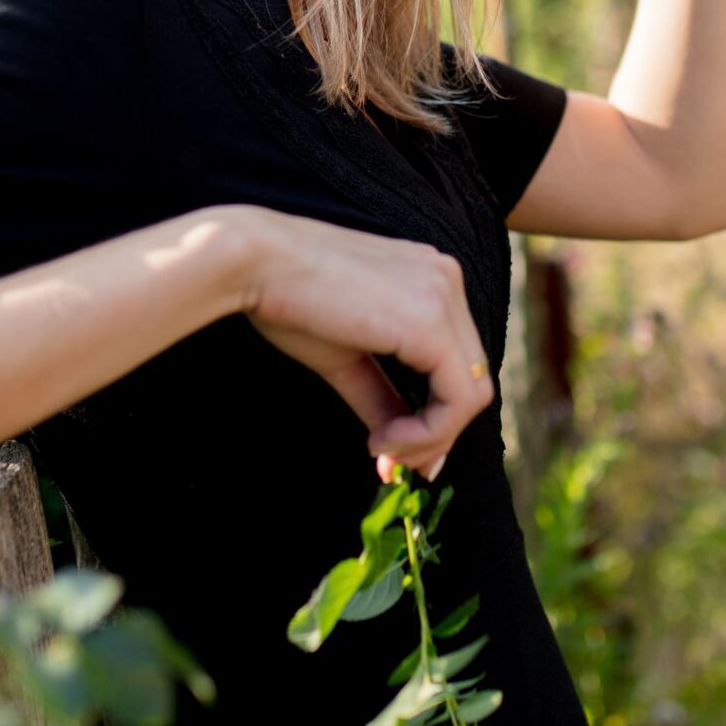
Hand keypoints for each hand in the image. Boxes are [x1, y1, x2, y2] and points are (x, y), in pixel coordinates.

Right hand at [225, 207, 494, 485]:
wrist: (252, 260)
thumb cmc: (287, 299)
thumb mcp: (346, 358)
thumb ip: (382, 398)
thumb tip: (399, 451)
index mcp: (429, 279)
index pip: (457, 360)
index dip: (435, 416)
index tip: (395, 451)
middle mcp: (446, 280)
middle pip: (471, 378)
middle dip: (436, 433)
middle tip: (394, 464)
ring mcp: (443, 296)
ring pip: (472, 393)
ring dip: (431, 438)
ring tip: (382, 449)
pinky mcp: (430, 322)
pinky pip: (458, 398)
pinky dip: (428, 432)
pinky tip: (383, 439)